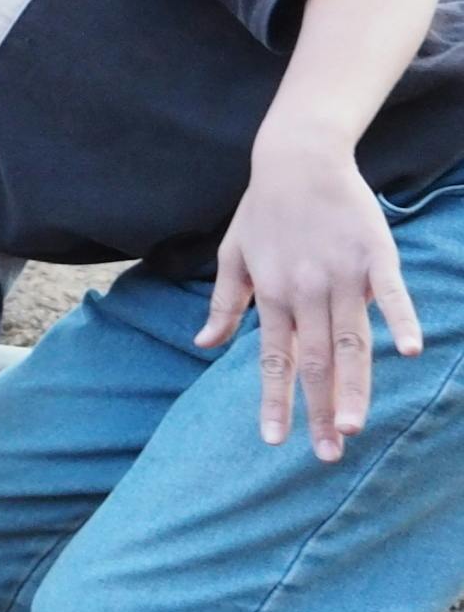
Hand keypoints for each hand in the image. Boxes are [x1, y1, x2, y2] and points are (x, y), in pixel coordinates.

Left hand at [196, 143, 425, 460]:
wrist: (296, 158)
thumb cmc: (262, 209)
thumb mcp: (231, 255)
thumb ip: (224, 303)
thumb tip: (203, 345)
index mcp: (272, 295)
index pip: (272, 360)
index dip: (274, 401)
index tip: (275, 441)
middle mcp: (305, 292)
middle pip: (314, 362)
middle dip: (320, 410)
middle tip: (328, 453)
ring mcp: (341, 276)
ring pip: (350, 341)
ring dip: (353, 385)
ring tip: (355, 426)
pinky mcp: (374, 256)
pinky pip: (389, 294)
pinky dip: (400, 320)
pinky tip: (408, 351)